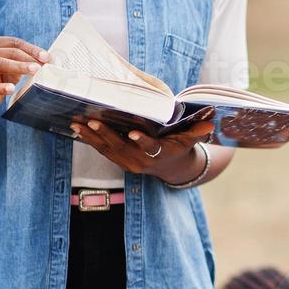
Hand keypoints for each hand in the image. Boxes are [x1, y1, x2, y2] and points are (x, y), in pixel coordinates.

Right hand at [0, 36, 49, 116]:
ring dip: (20, 67)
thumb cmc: (0, 75)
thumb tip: (47, 59)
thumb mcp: (11, 62)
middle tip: (43, 65)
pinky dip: (2, 87)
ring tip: (34, 70)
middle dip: (29, 57)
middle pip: (9, 52)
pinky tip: (11, 88)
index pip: (14, 42)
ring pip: (0, 63)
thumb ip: (24, 58)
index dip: (32, 48)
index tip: (47, 56)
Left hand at [69, 109, 214, 181]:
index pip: (150, 148)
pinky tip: (77, 128)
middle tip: (92, 121)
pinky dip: (90, 140)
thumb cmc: (180, 146)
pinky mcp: (119, 161)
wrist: (171, 167)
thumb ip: (197, 131)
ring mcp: (128, 163)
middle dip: (106, 134)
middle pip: (122, 148)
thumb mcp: (189, 140)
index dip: (142, 141)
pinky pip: (102, 151)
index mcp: (159, 153)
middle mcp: (141, 161)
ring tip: (77, 123)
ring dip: (91, 137)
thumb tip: (212, 123)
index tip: (133, 133)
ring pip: (107, 149)